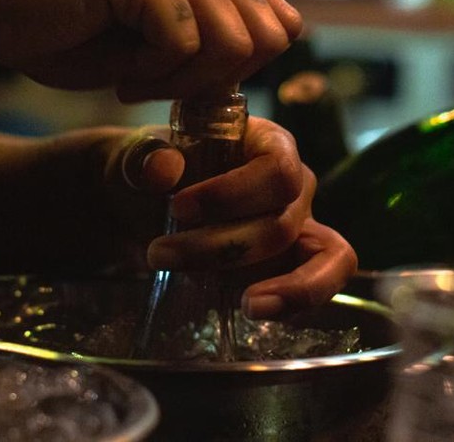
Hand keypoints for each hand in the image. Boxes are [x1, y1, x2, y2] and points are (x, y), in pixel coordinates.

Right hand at [0, 0, 301, 100]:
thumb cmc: (69, 38)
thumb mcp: (159, 45)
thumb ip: (213, 41)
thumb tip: (275, 52)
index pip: (281, 23)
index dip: (245, 70)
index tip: (189, 82)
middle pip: (267, 37)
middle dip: (217, 81)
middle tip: (160, 83)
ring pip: (231, 43)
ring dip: (182, 81)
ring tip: (133, 75)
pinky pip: (182, 43)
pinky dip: (151, 75)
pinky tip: (117, 69)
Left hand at [107, 116, 356, 319]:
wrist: (142, 206)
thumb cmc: (151, 172)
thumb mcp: (135, 157)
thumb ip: (143, 158)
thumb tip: (163, 169)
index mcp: (268, 143)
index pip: (276, 171)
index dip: (234, 194)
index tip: (179, 208)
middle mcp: (293, 184)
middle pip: (282, 224)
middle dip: (220, 248)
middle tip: (159, 254)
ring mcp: (299, 226)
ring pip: (312, 258)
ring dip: (278, 287)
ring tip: (246, 307)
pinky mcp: (293, 265)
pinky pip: (317, 284)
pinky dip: (294, 302)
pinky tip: (254, 311)